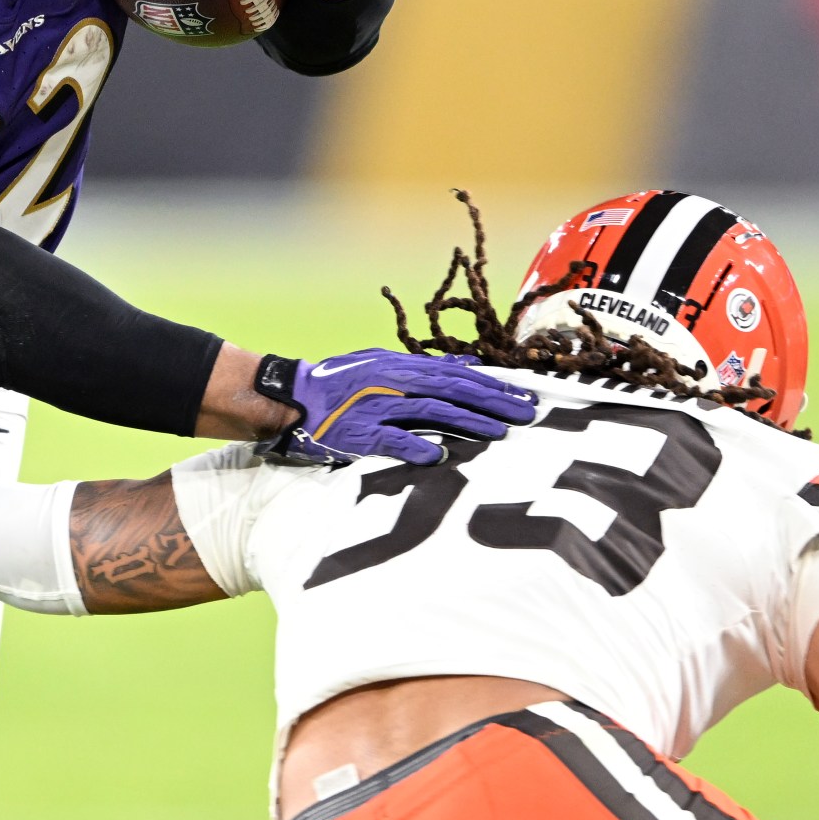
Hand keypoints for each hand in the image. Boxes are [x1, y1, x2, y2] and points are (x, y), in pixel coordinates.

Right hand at [255, 349, 537, 465]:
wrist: (293, 399)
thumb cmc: (340, 385)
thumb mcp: (382, 366)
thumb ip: (424, 367)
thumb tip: (469, 364)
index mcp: (400, 365)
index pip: (455, 372)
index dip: (491, 383)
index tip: (523, 395)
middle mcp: (392, 381)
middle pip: (451, 388)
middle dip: (491, 401)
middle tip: (525, 413)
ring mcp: (376, 406)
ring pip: (430, 410)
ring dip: (467, 421)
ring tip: (498, 432)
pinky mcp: (358, 433)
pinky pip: (390, 440)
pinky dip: (414, 446)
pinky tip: (438, 455)